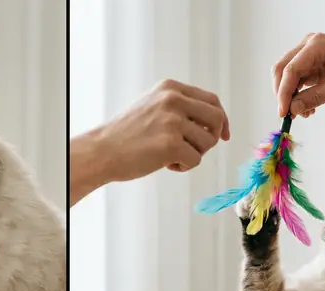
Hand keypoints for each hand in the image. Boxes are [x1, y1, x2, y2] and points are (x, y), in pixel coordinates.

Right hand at [91, 79, 229, 181]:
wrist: (102, 150)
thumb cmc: (126, 134)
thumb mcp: (152, 105)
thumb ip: (179, 106)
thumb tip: (214, 120)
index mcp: (170, 88)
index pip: (212, 100)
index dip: (221, 120)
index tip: (222, 135)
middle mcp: (174, 99)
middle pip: (216, 118)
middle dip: (213, 137)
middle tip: (196, 149)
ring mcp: (173, 121)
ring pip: (208, 142)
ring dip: (194, 154)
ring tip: (171, 157)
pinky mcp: (171, 144)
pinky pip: (195, 160)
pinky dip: (184, 167)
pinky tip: (165, 165)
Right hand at [273, 33, 324, 117]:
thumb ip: (313, 98)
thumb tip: (291, 109)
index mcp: (317, 45)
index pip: (290, 70)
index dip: (283, 93)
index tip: (283, 113)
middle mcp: (309, 45)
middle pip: (282, 70)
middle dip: (283, 94)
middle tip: (288, 114)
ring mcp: (307, 53)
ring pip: (286, 76)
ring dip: (290, 96)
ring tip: (303, 112)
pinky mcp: (309, 63)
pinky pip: (295, 80)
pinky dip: (297, 95)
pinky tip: (307, 107)